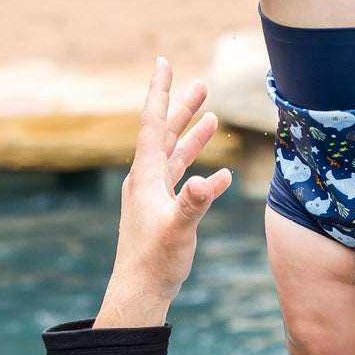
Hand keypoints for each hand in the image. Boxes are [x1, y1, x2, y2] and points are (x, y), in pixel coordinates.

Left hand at [94, 59, 231, 328]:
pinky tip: (215, 167)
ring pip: (172, 152)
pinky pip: (178, 175)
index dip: (159, 92)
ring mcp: (151, 194)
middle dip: (181, 107)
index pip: (151, 124)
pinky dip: (195, 163)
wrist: (139, 291)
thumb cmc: (155, 261)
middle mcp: (145, 179)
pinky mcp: (160, 208)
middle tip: (199, 82)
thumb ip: (195, 203)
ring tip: (210, 113)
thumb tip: (212, 180)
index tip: (163, 63)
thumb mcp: (178, 229)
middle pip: (163, 132)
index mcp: (145, 176)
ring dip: (191, 132)